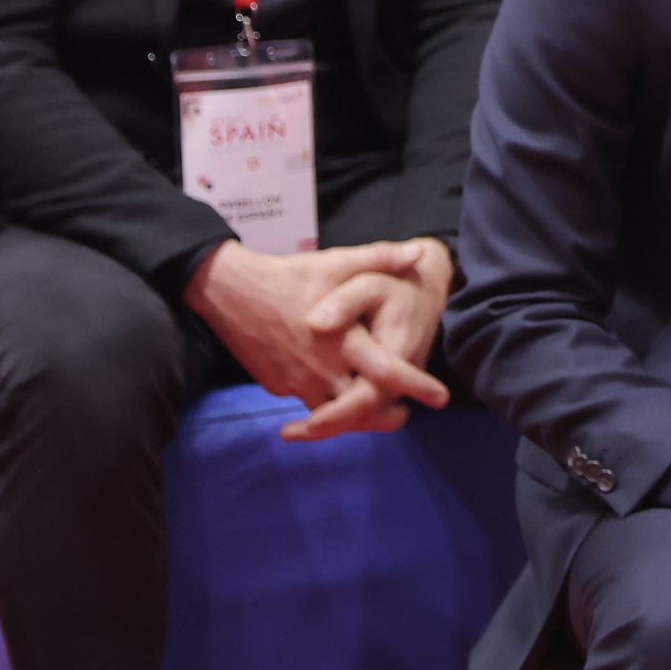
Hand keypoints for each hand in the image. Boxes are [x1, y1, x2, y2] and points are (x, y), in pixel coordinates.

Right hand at [188, 238, 451, 437]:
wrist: (230, 292)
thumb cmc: (290, 276)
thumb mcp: (337, 262)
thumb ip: (380, 258)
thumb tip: (417, 253)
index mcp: (343, 339)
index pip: (385, 371)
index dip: (415, 385)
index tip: (440, 397)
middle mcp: (322, 368)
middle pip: (362, 409)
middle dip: (386, 416)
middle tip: (403, 414)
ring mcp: (297, 382)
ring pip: (334, 414)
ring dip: (355, 416)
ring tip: (373, 409)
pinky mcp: (278, 387)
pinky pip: (309, 404)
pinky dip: (326, 407)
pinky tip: (337, 395)